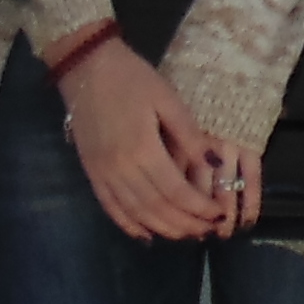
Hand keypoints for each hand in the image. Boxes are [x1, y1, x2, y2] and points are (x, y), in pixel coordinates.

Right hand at [54, 34, 234, 242]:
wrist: (85, 68)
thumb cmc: (132, 79)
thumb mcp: (168, 99)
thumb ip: (190, 136)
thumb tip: (215, 165)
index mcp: (142, 149)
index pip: (176, 191)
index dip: (199, 208)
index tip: (218, 214)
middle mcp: (120, 169)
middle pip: (157, 208)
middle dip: (186, 224)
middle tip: (208, 230)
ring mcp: (102, 173)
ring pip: (135, 213)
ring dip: (162, 229)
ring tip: (186, 235)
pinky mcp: (91, 173)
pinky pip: (110, 208)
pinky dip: (129, 225)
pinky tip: (146, 234)